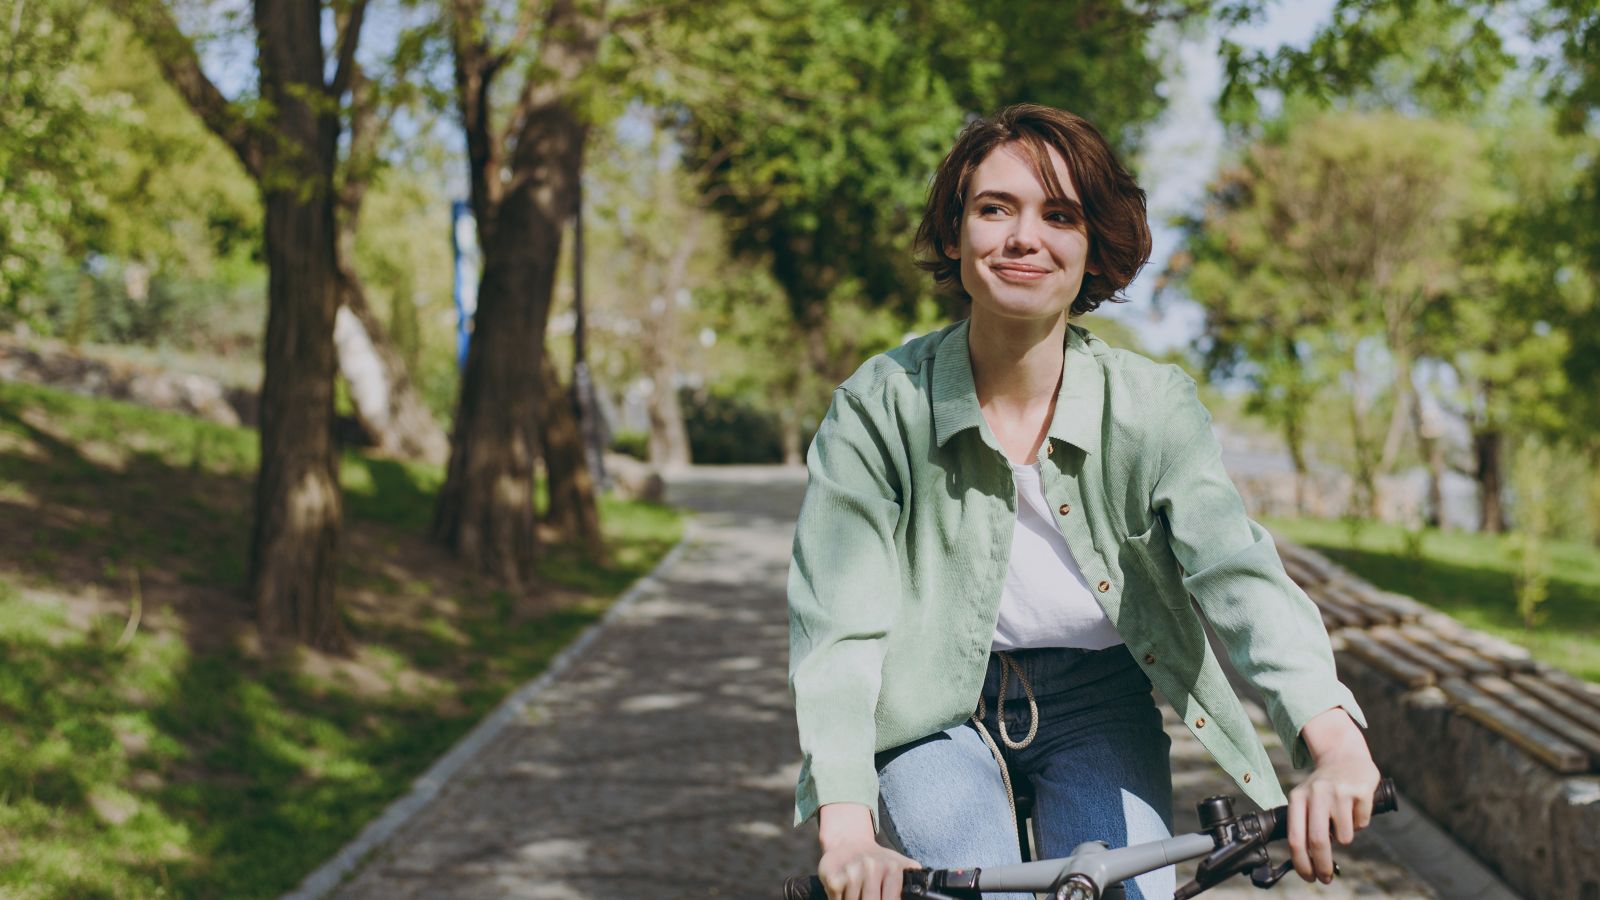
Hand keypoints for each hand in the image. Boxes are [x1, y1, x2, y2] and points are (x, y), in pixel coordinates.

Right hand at [816, 803, 919, 899]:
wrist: (848, 840)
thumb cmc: (877, 859)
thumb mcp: (900, 866)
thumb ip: (913, 879)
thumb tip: (928, 895)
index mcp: (893, 868)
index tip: (882, 899)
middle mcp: (872, 868)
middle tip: (870, 896)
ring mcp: (852, 873)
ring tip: (858, 894)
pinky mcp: (834, 878)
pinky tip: (844, 893)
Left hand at [1287, 708, 1380, 883]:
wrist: (1345, 755)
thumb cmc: (1324, 787)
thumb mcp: (1306, 799)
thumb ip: (1305, 825)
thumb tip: (1310, 862)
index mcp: (1298, 797)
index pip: (1296, 838)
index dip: (1301, 863)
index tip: (1309, 877)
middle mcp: (1316, 793)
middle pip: (1319, 841)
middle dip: (1323, 865)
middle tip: (1326, 877)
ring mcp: (1339, 791)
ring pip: (1345, 836)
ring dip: (1345, 836)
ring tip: (1343, 818)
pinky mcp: (1361, 791)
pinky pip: (1362, 823)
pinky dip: (1360, 822)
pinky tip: (1356, 806)